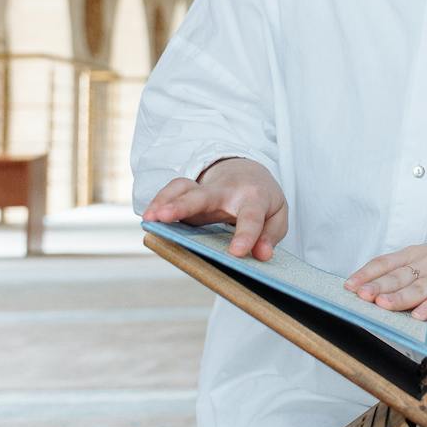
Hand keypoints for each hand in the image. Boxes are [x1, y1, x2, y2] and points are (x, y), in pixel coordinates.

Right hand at [143, 157, 287, 261]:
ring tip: (149, 218)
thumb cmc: (262, 200)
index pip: (250, 217)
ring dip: (164, 201)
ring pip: (182, 189)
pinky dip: (159, 201)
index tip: (236, 253)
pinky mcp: (189, 191)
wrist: (248, 172)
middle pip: (204, 196)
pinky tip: (149, 217)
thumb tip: (260, 255)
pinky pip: (172, 191)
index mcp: (254, 197)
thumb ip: (270, 236)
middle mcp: (226, 191)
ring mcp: (205, 189)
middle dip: (184, 206)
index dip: (245, 235)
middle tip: (163, 217)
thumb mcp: (277, 215)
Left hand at [343, 222, 426, 323]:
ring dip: (400, 297)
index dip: (368, 273)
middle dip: (377, 286)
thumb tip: (378, 291)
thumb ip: (409, 270)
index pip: (387, 262)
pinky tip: (420, 315)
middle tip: (358, 296)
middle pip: (399, 275)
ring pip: (420, 286)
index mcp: (419, 254)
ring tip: (382, 306)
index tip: (349, 284)